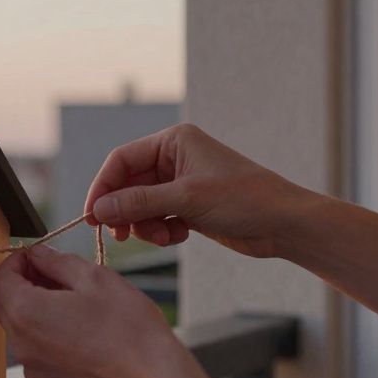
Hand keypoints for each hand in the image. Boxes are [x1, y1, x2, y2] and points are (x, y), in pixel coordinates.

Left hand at [0, 245, 194, 377]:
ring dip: (37, 307)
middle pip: (7, 304)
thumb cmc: (129, 330)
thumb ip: (57, 262)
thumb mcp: (94, 278)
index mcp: (27, 313)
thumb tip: (38, 255)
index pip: (0, 279)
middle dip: (25, 283)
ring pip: (22, 328)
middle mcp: (22, 345)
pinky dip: (48, 332)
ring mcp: (34, 368)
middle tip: (55, 272)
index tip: (35, 255)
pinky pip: (38, 349)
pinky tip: (79, 325)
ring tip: (74, 298)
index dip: (15, 261)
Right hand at [84, 123, 311, 258]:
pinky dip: (161, 231)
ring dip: (145, 225)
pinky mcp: (188, 207)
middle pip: (128, 185)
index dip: (103, 187)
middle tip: (118, 235)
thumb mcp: (186, 199)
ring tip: (164, 236)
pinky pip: (157, 218)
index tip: (92, 216)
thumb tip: (97, 210)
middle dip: (124, 211)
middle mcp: (174, 159)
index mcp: (173, 142)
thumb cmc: (244, 199)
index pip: (122, 160)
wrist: (284, 224)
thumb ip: (138, 203)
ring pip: (141, 206)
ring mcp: (181, 184)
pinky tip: (179, 236)